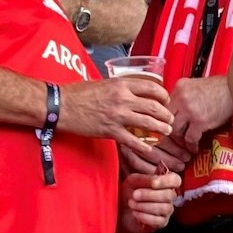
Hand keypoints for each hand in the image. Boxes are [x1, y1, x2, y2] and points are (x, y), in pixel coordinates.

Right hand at [55, 73, 172, 148]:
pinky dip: (144, 147)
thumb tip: (132, 90)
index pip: (153, 87)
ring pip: (148, 124)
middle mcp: (123, 99)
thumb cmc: (79, 93)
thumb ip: (120, 87)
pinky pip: (133, 141)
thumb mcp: (103, 83)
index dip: (164, 95)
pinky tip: (150, 150)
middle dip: (166, 115)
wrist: (61, 106)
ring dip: (161, 129)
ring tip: (166, 132)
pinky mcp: (111, 131)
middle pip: (154, 107)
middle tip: (171, 120)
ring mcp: (118, 116)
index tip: (166, 101)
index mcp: (122, 84)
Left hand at [120, 169, 180, 232]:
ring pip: (164, 208)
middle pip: (169, 195)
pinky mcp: (161, 222)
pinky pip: (158, 220)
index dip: (166, 182)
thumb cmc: (129, 192)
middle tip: (134, 195)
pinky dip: (144, 216)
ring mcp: (167, 210)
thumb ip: (145, 179)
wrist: (120, 208)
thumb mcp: (133, 181)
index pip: (175, 180)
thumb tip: (156, 181)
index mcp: (165, 182)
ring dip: (145, 206)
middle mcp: (169, 196)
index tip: (153, 184)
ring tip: (132, 204)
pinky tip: (135, 213)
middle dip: (149, 195)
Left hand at [170, 73, 232, 153]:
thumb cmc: (220, 89)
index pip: (164, 106)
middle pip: (166, 119)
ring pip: (175, 130)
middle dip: (170, 130)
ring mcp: (190, 110)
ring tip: (185, 143)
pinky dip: (191, 145)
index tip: (168, 126)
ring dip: (180, 139)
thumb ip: (184, 95)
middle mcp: (182, 97)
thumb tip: (177, 110)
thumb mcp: (197, 85)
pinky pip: (190, 138)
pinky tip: (194, 147)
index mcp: (180, 87)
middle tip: (176, 137)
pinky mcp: (200, 121)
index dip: (165, 119)